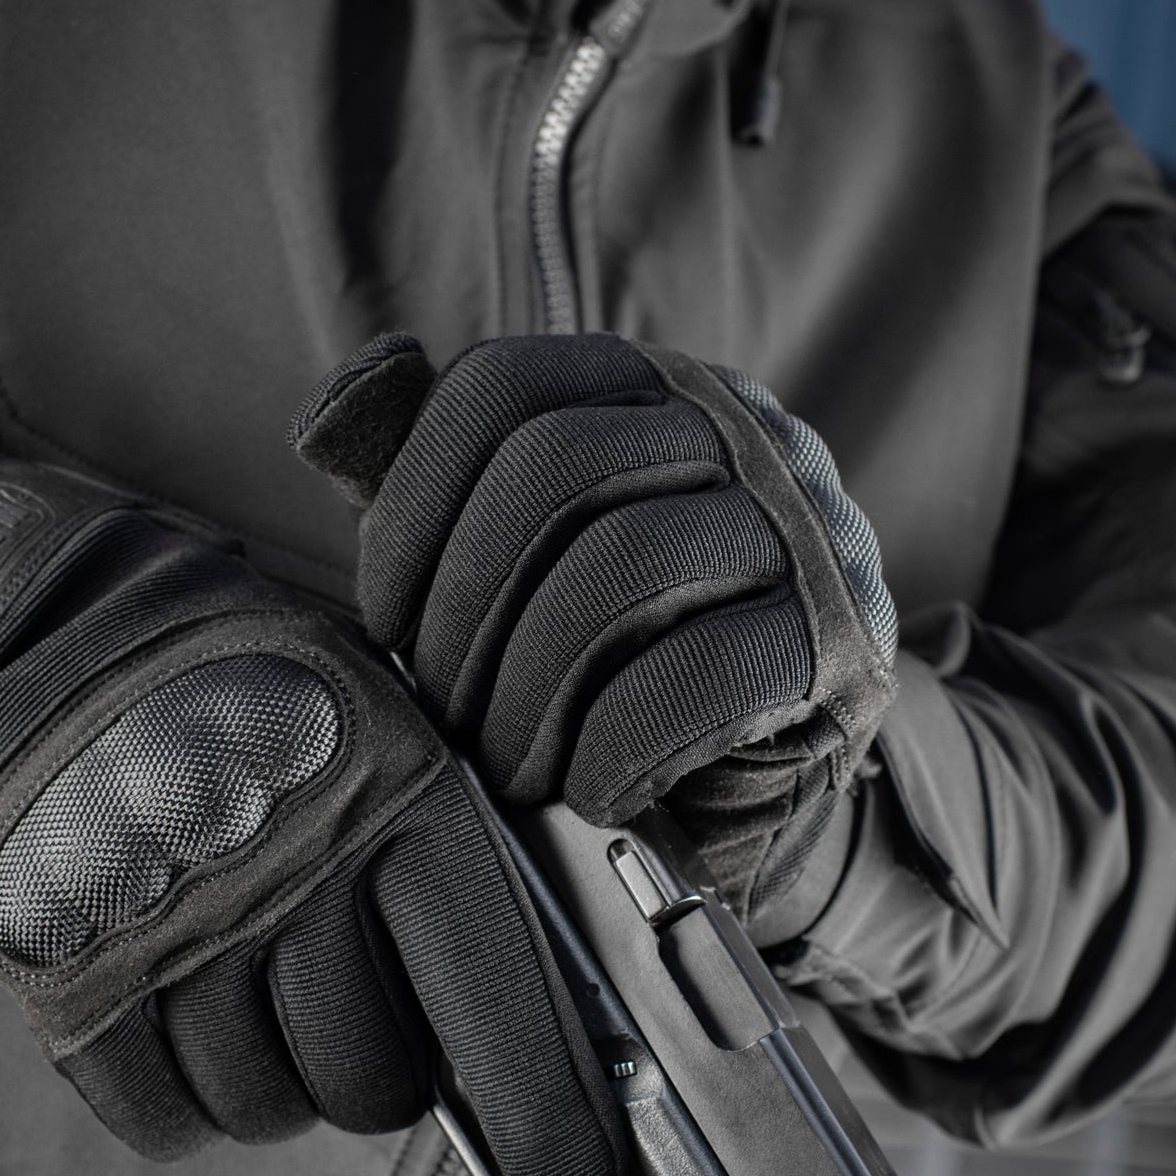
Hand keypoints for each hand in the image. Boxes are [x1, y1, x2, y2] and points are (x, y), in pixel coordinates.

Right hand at [0, 448, 624, 1175]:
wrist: (68, 621)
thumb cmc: (262, 686)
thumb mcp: (392, 729)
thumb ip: (464, 856)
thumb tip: (550, 1020)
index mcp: (398, 804)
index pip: (493, 1002)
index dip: (542, 1109)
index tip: (570, 1172)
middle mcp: (294, 879)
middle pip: (373, 1088)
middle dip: (385, 1076)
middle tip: (366, 1014)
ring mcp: (176, 931)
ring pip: (268, 1109)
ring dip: (282, 1080)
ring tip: (266, 992)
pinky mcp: (70, 972)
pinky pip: (162, 1118)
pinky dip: (187, 1098)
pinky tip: (193, 1022)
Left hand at [289, 332, 896, 915]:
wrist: (754, 778)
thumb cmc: (612, 658)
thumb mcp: (514, 559)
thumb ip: (432, 482)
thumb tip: (333, 414)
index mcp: (646, 387)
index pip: (501, 387)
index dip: (412, 506)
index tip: (384, 619)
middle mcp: (739, 429)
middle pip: (554, 470)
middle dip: (464, 614)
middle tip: (444, 713)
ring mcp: (805, 528)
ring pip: (621, 566)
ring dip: (527, 691)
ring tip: (506, 764)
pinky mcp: (841, 644)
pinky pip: (698, 676)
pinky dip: (614, 747)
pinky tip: (591, 789)